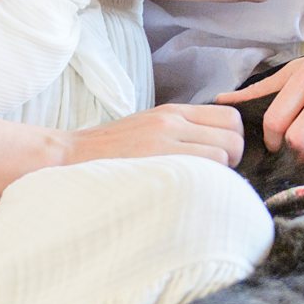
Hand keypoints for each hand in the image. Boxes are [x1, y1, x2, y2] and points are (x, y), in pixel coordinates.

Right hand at [56, 104, 244, 169]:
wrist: (69, 156)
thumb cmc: (109, 153)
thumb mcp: (148, 129)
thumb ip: (179, 133)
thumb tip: (214, 150)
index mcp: (173, 112)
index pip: (229, 116)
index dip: (232, 139)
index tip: (220, 158)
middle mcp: (174, 120)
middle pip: (234, 136)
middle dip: (233, 159)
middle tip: (212, 176)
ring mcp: (166, 140)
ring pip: (225, 154)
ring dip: (220, 174)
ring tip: (197, 185)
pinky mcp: (159, 160)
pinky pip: (205, 169)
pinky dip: (205, 182)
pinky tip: (187, 192)